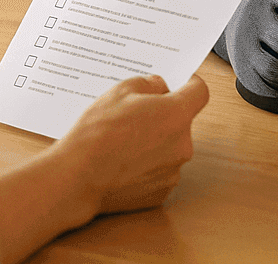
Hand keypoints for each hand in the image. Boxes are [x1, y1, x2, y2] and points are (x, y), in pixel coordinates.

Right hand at [58, 73, 209, 215]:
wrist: (78, 176)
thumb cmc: (98, 133)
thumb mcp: (120, 91)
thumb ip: (149, 84)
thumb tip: (160, 88)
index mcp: (176, 115)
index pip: (199, 92)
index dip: (190, 84)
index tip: (182, 83)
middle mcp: (182, 145)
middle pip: (181, 123)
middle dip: (163, 117)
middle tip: (135, 115)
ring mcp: (172, 172)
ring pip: (170, 148)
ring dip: (155, 142)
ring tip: (124, 142)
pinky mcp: (160, 193)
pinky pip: (160, 171)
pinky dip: (147, 166)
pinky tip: (124, 163)